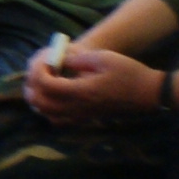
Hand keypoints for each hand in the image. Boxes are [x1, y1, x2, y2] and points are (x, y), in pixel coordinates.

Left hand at [27, 44, 163, 124]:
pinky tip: (54, 95)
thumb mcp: (102, 58)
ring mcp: (80, 116)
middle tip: (39, 69)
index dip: (38, 70)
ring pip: (46, 113)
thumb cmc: (127, 72)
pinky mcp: (84, 119)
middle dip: (32, 85)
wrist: (147, 94)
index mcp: (80, 91)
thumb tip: (57, 59)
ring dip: (38, 98)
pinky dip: (48, 109)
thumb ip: (76, 59)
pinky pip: (57, 119)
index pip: (45, 84)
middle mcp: (76, 107)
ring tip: (43, 81)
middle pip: (40, 102)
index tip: (46, 59)